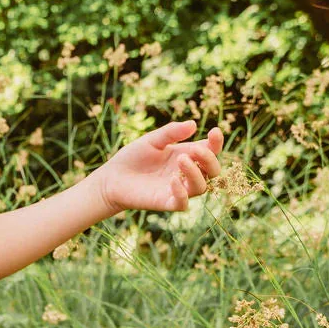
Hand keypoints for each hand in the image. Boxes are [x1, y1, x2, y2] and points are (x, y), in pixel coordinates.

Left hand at [93, 120, 223, 217]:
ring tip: (180, 160)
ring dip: (195, 173)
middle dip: (209, 160)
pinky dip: (182, 193)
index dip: (216, 143)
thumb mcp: (152, 140)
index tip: (214, 131)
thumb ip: (171, 132)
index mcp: (186, 155)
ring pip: (201, 187)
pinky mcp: (165, 202)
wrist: (112, 177)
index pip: (210, 151)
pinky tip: (172, 180)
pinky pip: (182, 203)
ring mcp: (178, 189)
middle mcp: (186, 174)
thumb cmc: (133, 157)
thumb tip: (193, 124)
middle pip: (212, 171)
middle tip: (195, 150)